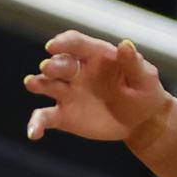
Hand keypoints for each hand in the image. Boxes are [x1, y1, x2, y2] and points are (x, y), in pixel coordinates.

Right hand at [24, 31, 170, 142]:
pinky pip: (44, 117)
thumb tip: (125, 44)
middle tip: (49, 68)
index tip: (53, 46)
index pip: (75, 43)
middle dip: (53, 65)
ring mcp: (67, 92)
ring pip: (45, 85)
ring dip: (37, 83)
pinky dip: (36, 124)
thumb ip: (132, 62)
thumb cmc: (145, 92)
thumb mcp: (144, 78)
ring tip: (32, 84)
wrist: (142, 121)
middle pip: (59, 63)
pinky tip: (34, 133)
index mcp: (95, 56)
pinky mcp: (63, 115)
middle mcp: (76, 71)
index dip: (63, 42)